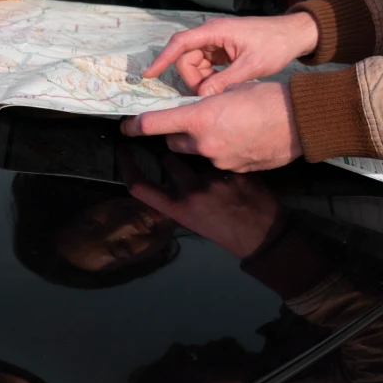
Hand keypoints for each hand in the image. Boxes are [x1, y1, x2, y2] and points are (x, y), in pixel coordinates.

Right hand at [118, 148, 282, 258]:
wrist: (260, 235)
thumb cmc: (221, 228)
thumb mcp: (191, 218)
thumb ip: (177, 196)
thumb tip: (165, 169)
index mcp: (176, 209)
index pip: (139, 185)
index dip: (126, 166)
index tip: (122, 150)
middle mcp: (190, 194)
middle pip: (167, 159)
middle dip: (169, 152)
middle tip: (173, 147)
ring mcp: (212, 181)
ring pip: (192, 151)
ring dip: (194, 150)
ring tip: (203, 153)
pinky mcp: (232, 171)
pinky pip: (217, 154)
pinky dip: (218, 154)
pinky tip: (227, 158)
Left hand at [120, 82, 302, 172]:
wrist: (299, 122)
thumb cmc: (267, 99)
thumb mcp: (230, 92)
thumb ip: (206, 104)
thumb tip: (196, 109)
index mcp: (199, 119)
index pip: (155, 125)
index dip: (136, 127)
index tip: (126, 129)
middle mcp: (204, 145)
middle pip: (174, 143)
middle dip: (176, 134)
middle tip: (191, 121)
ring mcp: (219, 161)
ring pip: (198, 153)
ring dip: (201, 143)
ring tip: (226, 127)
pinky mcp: (234, 170)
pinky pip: (219, 161)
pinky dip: (223, 151)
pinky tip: (241, 139)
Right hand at [143, 11, 319, 95]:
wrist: (294, 35)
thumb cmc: (274, 45)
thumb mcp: (251, 66)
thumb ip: (225, 81)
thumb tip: (202, 97)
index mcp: (216, 31)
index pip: (181, 43)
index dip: (163, 58)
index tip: (149, 74)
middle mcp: (212, 33)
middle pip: (186, 57)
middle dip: (192, 77)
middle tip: (208, 93)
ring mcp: (217, 41)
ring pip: (195, 63)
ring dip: (202, 79)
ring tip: (220, 89)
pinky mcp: (222, 49)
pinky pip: (206, 65)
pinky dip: (210, 77)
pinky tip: (222, 85)